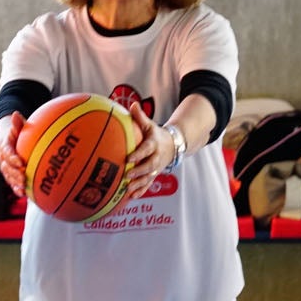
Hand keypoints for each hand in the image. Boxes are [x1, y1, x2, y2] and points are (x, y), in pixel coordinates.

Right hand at [0, 113, 26, 197]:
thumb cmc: (17, 133)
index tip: (20, 162)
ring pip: (8, 177)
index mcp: (5, 147)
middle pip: (6, 168)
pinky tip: (24, 195)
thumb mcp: (18, 127)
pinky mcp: (10, 175)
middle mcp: (3, 159)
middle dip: (14, 174)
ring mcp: (6, 168)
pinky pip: (12, 183)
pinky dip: (17, 189)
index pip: (7, 152)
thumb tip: (15, 114)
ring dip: (15, 183)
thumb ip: (17, 123)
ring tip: (23, 188)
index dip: (12, 158)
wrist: (9, 142)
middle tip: (23, 177)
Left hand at [110, 101, 173, 215]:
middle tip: (127, 174)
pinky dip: (141, 190)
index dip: (139, 154)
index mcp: (154, 144)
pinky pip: (148, 184)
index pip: (146, 149)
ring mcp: (156, 168)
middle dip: (139, 171)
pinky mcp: (154, 175)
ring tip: (127, 189)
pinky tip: (131, 197)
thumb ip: (140, 116)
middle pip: (149, 166)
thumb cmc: (155, 133)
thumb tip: (133, 104)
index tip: (129, 158)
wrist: (172, 145)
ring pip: (149, 177)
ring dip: (139, 184)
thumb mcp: (149, 124)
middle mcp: (156, 157)